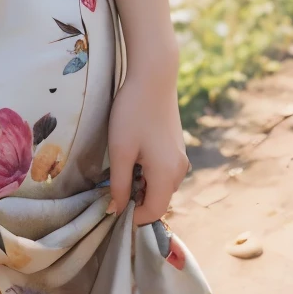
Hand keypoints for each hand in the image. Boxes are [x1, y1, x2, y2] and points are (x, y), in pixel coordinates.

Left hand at [106, 67, 189, 225]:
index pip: (153, 212)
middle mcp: (180, 170)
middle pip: (158, 199)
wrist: (153, 77)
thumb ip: (119, 185)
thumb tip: (116, 210)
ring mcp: (181, 157)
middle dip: (137, 199)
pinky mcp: (177, 146)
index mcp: (167, 175)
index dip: (132, 216)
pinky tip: (134, 154)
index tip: (112, 208)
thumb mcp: (121, 151)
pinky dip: (149, 172)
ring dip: (142, 185)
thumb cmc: (133, 113)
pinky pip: (164, 171)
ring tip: (122, 167)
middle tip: (113, 186)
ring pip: (161, 185)